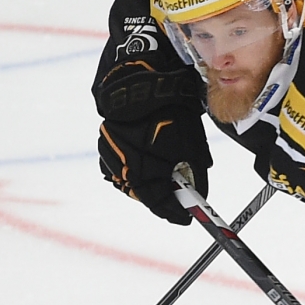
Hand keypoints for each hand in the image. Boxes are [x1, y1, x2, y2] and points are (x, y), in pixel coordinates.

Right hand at [97, 92, 211, 223]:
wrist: (145, 87)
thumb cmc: (171, 115)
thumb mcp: (192, 146)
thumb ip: (195, 173)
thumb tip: (199, 193)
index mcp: (144, 172)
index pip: (160, 204)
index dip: (175, 213)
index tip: (186, 218)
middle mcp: (124, 170)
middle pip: (145, 196)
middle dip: (163, 199)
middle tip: (178, 202)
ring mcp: (112, 158)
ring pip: (131, 183)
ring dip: (148, 185)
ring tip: (165, 183)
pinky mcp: (106, 147)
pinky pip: (120, 169)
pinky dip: (134, 171)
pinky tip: (147, 166)